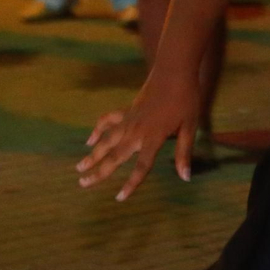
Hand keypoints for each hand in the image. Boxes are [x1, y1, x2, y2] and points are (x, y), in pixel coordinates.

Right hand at [77, 75, 198, 200]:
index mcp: (153, 138)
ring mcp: (129, 119)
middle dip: (99, 172)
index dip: (131, 184)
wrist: (173, 71)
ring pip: (106, 140)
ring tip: (79, 168)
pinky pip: (108, 120)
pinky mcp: (127, 109)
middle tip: (82, 184)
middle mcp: (137, 131)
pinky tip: (90, 140)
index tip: (119, 198)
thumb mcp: (190, 126)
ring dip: (92, 154)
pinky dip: (98, 130)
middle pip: (115, 156)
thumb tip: (185, 177)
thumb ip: (184, 152)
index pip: (141, 167)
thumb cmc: (186, 99)